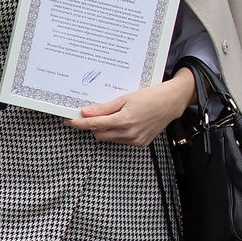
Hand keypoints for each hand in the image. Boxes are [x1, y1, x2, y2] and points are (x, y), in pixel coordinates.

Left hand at [68, 69, 194, 146]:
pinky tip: (126, 121)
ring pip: (110, 138)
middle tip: (93, 113)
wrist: (172, 102)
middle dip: (94, 125)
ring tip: (116, 115)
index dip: (80, 123)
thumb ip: (105, 107)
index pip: (95, 125)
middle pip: (100, 134)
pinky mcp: (140, 143)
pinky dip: (118, 132)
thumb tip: (87, 112)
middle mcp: (129, 134)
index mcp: (124, 121)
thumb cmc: (151, 96)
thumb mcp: (125, 98)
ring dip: (106, 129)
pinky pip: (121, 140)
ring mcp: (135, 140)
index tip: (69, 121)